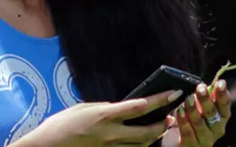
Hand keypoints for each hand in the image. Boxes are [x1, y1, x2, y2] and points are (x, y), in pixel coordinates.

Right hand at [13, 89, 183, 146]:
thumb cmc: (60, 125)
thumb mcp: (82, 108)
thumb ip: (104, 108)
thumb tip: (119, 108)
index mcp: (104, 116)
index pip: (140, 107)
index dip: (161, 100)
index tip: (175, 93)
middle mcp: (110, 134)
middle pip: (148, 131)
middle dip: (164, 124)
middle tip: (171, 117)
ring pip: (142, 145)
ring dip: (154, 136)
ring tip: (160, 127)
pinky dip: (139, 145)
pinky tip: (141, 139)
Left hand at [166, 81, 231, 145]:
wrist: (178, 143)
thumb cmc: (191, 121)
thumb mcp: (199, 108)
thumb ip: (205, 98)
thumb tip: (206, 85)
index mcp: (221, 118)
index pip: (225, 106)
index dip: (223, 94)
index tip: (220, 83)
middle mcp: (216, 130)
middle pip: (213, 114)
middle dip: (206, 100)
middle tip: (200, 88)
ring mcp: (205, 140)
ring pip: (200, 123)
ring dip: (193, 110)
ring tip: (188, 99)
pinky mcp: (191, 146)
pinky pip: (188, 133)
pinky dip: (183, 121)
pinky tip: (179, 112)